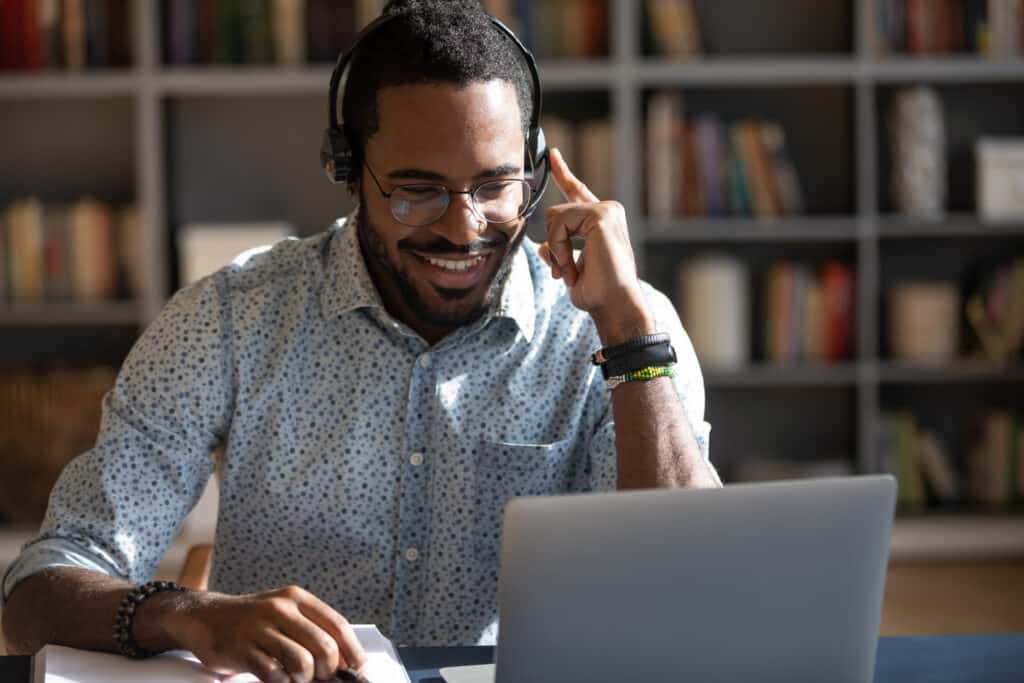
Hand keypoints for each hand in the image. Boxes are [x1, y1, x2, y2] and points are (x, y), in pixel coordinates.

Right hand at [169, 585, 366, 682]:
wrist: (205, 618)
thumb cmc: (253, 620)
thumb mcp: (285, 613)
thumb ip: (312, 630)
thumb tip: (345, 661)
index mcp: (297, 598)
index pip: (338, 625)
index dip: (353, 652)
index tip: (358, 670)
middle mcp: (281, 609)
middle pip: (324, 647)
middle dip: (328, 670)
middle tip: (320, 677)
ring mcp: (260, 628)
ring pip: (302, 662)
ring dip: (303, 679)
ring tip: (295, 677)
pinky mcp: (242, 649)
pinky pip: (274, 674)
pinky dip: (281, 682)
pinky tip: (277, 678)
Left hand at [538, 148, 654, 343]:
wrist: (614, 306)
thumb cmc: (598, 295)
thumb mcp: (570, 273)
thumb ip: (558, 254)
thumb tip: (543, 246)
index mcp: (599, 222)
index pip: (577, 191)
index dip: (563, 173)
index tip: (553, 154)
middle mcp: (607, 211)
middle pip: (555, 212)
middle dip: (553, 246)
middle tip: (564, 273)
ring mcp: (607, 210)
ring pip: (555, 217)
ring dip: (557, 250)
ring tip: (570, 271)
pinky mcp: (602, 214)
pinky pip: (560, 223)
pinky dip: (560, 248)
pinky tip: (572, 264)